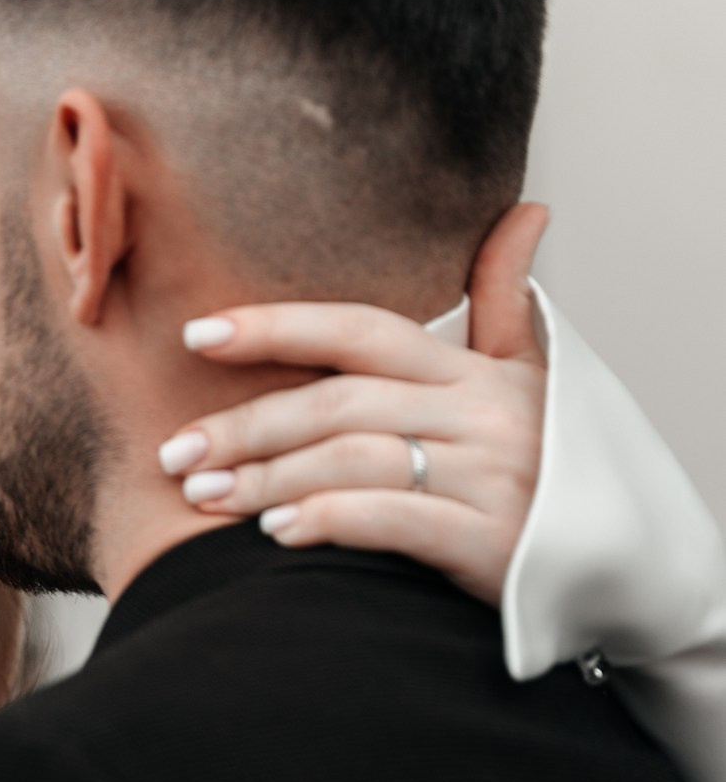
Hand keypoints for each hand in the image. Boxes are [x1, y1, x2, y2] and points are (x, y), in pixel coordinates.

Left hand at [159, 203, 549, 603]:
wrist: (607, 568)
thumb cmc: (549, 473)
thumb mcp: (533, 383)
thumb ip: (505, 306)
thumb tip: (525, 213)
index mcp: (474, 373)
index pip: (362, 330)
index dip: (278, 328)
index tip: (198, 337)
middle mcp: (480, 414)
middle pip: (339, 403)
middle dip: (246, 425)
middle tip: (175, 453)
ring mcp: (487, 477)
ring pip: (353, 459)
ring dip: (267, 478)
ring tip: (205, 496)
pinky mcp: (489, 540)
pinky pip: (392, 519)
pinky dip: (328, 519)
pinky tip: (275, 532)